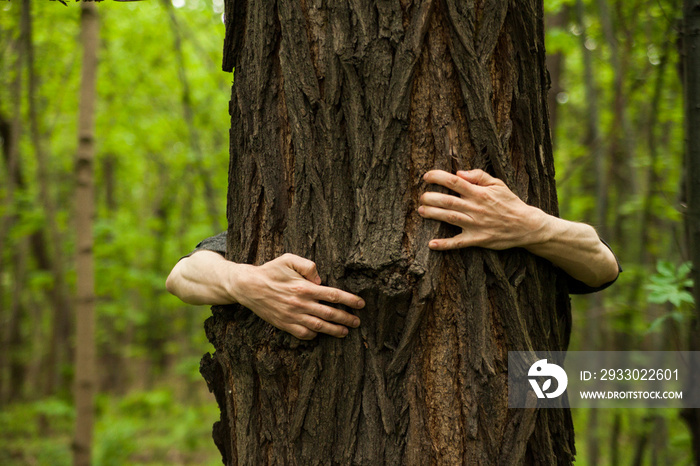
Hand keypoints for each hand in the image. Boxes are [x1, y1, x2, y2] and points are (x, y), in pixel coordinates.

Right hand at [232, 253, 365, 339]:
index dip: (349, 300)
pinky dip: (314, 335)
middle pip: (330, 314)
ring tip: (345, 332)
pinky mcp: (284, 324)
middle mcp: (300, 304)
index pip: (333, 295)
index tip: (361, 304)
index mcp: (304, 287)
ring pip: (319, 327)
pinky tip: (320, 333)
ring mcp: (292, 316)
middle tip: (357, 322)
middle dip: (347, 318)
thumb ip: (308, 266)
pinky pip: (303, 334)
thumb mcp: (289, 259)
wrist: (248, 286)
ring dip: (335, 330)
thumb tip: (321, 280)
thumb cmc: (270, 270)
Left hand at [418, 169, 547, 250]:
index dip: (438, 177)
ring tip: (421, 211)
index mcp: (479, 193)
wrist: (526, 225)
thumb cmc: (510, 202)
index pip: (454, 182)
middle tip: (421, 196)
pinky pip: (458, 243)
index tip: (426, 176)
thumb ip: (479, 176)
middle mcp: (475, 208)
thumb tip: (459, 173)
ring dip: (432, 214)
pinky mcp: (477, 239)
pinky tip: (431, 244)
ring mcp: (475, 224)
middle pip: (448, 201)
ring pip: (449, 218)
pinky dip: (444, 244)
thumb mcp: (498, 184)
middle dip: (430, 197)